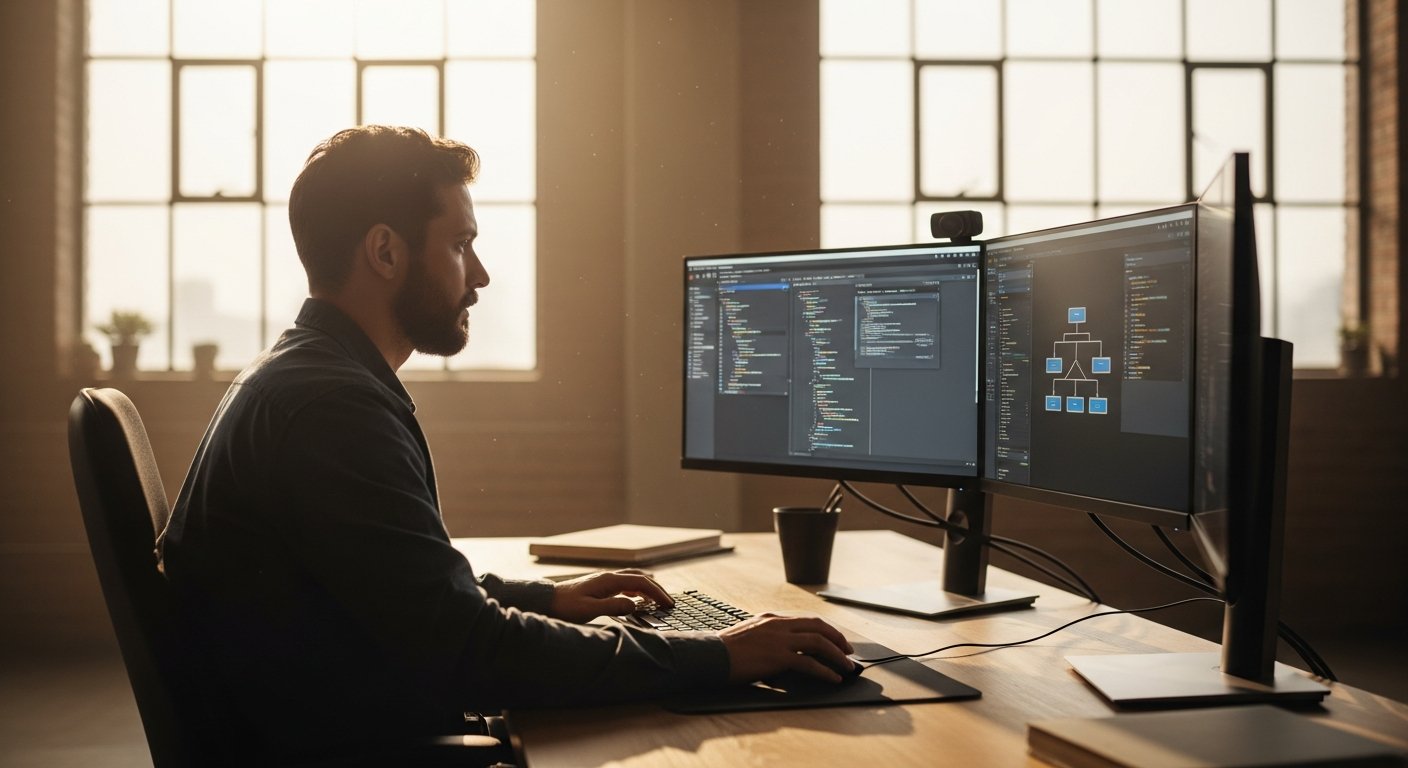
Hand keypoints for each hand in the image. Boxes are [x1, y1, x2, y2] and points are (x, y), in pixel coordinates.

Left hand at [547, 569, 674, 623]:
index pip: (640, 583)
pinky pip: (624, 584)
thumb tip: (634, 605)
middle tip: (669, 602)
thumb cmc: (565, 606)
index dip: (657, 593)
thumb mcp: (589, 610)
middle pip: (639, 578)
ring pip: (633, 579)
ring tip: (658, 599)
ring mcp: (604, 580)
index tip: (668, 603)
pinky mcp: (600, 586)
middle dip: (656, 589)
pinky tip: (638, 599)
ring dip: (648, 588)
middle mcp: (608, 577)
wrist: (546, 601)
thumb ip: (613, 607)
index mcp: (608, 580)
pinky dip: (637, 589)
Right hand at [718, 613, 854, 683]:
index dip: (824, 630)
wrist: (709, 656)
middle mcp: (777, 624)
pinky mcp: (778, 656)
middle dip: (837, 638)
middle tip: (848, 651)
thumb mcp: (748, 637)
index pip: (805, 620)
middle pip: (818, 626)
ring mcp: (779, 639)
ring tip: (847, 666)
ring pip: (819, 642)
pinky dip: (825, 671)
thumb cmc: (724, 651)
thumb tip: (782, 655)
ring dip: (837, 655)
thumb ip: (767, 639)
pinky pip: (809, 663)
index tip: (835, 639)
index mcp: (770, 618)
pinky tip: (833, 678)